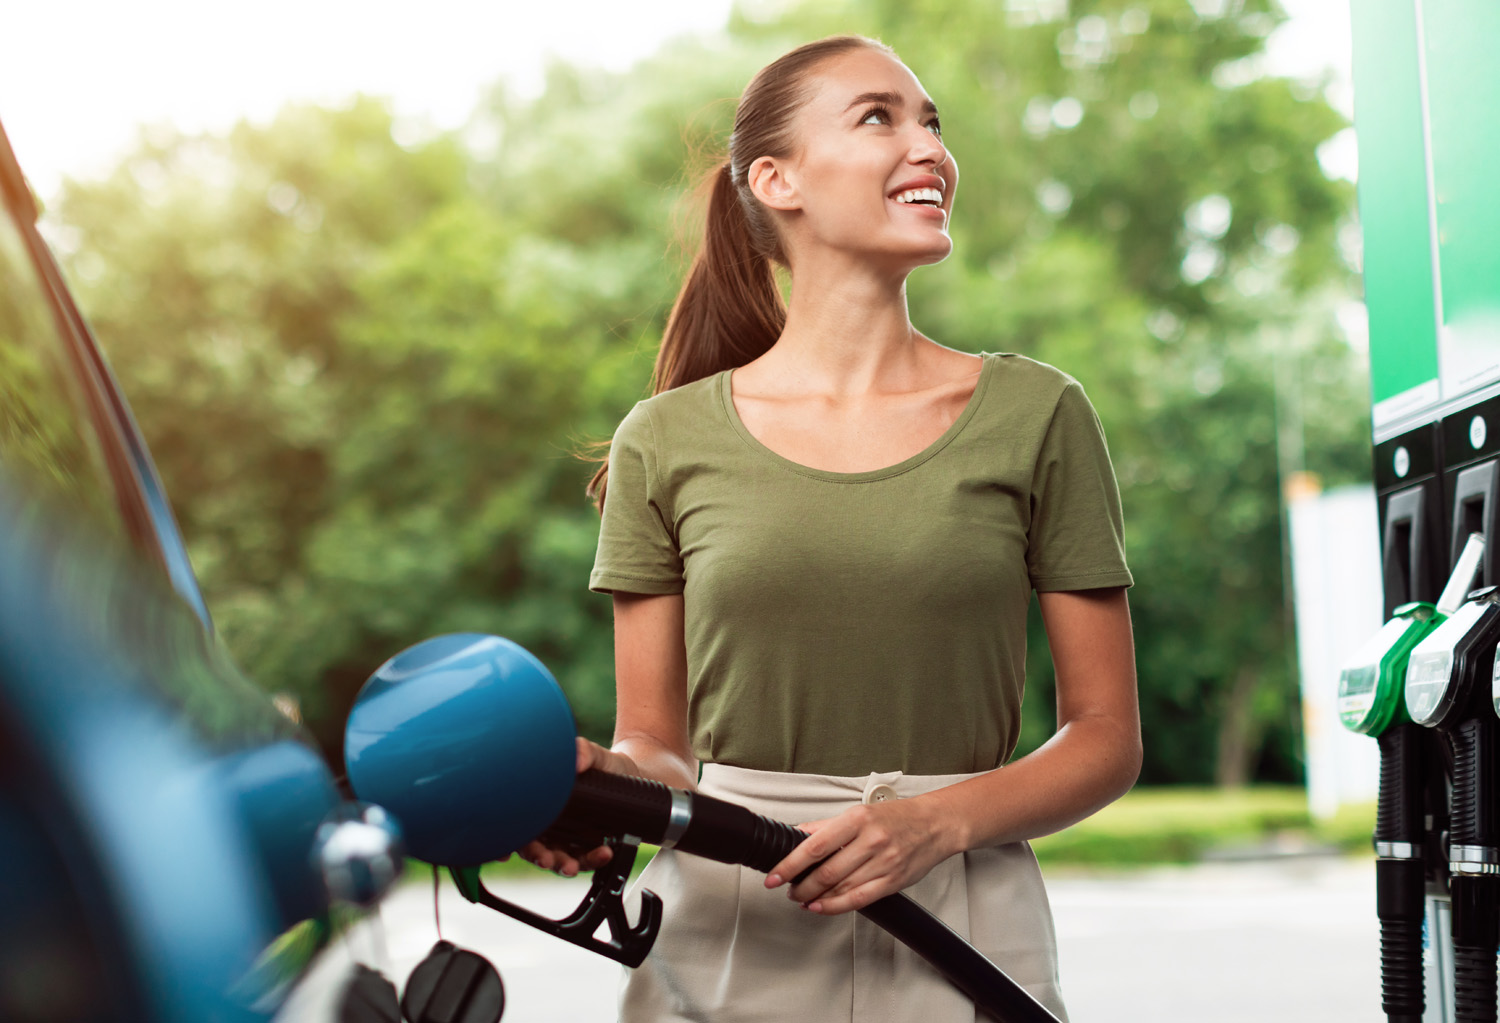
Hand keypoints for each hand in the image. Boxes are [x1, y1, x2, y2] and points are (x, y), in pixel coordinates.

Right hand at [514, 737, 637, 876]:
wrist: (631, 773)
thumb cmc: (603, 764)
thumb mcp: (594, 753)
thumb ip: (584, 750)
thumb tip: (577, 761)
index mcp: (540, 803)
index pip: (516, 825)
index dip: (506, 841)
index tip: (506, 852)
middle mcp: (549, 824)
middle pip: (534, 848)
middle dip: (537, 856)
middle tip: (545, 859)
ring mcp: (568, 838)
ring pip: (558, 859)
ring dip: (563, 866)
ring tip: (573, 866)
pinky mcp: (589, 846)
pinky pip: (586, 858)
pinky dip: (593, 859)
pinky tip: (605, 852)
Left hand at [763, 794, 961, 914]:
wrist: (936, 824)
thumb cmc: (898, 817)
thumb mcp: (860, 812)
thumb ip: (827, 826)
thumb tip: (797, 834)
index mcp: (858, 819)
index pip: (815, 846)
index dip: (790, 865)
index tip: (774, 876)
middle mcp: (871, 840)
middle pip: (826, 872)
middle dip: (801, 886)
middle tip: (789, 890)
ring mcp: (884, 862)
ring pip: (841, 888)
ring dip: (815, 898)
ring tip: (802, 898)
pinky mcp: (893, 881)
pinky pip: (859, 899)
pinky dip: (836, 906)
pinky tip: (821, 906)